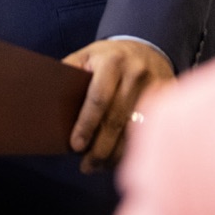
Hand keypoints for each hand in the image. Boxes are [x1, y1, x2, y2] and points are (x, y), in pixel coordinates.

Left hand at [62, 38, 173, 172]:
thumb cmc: (109, 58)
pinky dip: (133, 149)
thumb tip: (46, 97)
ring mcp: (155, 86)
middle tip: (85, 166)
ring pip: (135, 131)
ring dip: (115, 155)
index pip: (98, 98)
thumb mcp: (87, 55)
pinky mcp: (169, 98)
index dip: (86, 125)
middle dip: (99, 148)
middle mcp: (136, 73)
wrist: (147, 47)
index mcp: (112, 61)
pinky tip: (118, 159)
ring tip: (98, 167)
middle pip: (117, 120)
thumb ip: (69, 72)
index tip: (75, 146)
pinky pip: (150, 131)